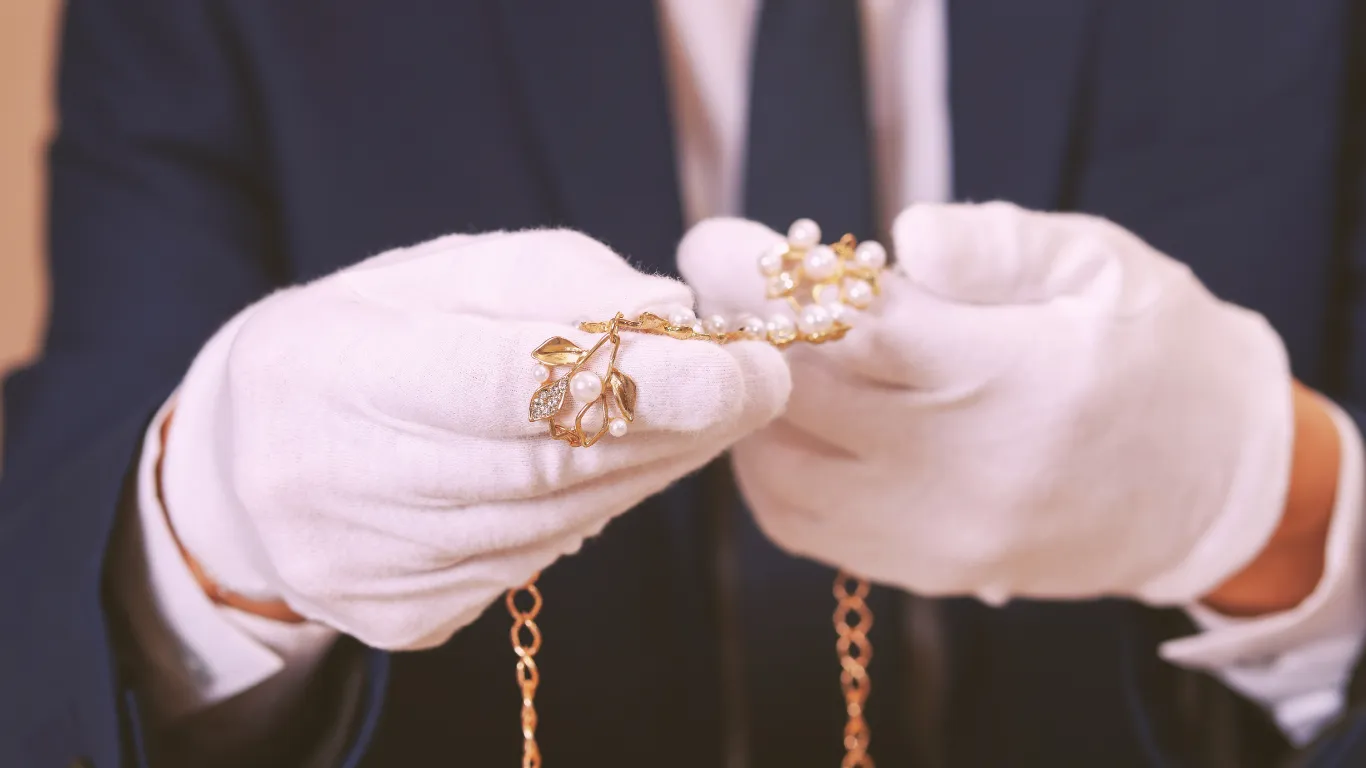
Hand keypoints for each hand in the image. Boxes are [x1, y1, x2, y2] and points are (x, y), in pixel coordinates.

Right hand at [161, 230, 789, 648]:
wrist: (245, 467)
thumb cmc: (354, 345)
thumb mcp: (432, 278)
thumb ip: (550, 280)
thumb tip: (670, 312)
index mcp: (331, 375)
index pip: (506, 388)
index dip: (638, 380)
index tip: (743, 365)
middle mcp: (342, 490)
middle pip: (555, 465)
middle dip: (678, 422)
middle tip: (756, 378)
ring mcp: (373, 572)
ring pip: (563, 519)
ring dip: (653, 463)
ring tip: (695, 408)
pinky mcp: (405, 620)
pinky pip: (537, 559)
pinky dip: (595, 506)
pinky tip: (608, 463)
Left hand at [679, 202, 1298, 605]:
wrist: (1219, 485)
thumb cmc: (1157, 352)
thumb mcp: (1102, 266)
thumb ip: (999, 244)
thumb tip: (903, 233)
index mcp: (1014, 378)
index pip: (847, 326)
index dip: (761, 279)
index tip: (714, 242)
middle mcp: (965, 474)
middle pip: (794, 400)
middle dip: (736, 329)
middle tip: (720, 280)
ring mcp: (939, 538)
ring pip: (777, 474)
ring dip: (748, 404)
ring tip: (761, 345)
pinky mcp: (928, 574)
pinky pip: (804, 526)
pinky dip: (771, 466)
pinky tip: (791, 415)